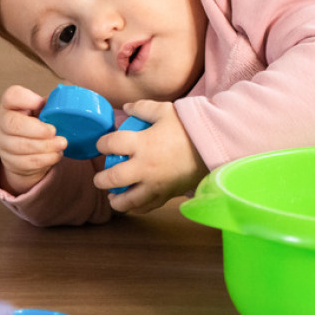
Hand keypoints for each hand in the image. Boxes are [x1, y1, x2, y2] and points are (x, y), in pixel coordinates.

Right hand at [0, 85, 67, 194]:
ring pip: (21, 146)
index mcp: (11, 106)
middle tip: (54, 131)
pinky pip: (27, 162)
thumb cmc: (36, 125)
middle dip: (37, 129)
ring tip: (62, 143)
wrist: (25, 152)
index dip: (25, 99)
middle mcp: (2, 123)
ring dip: (45, 146)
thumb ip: (50, 106)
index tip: (40, 103)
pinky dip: (46, 159)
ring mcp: (3, 144)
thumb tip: (69, 104)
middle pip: (12, 124)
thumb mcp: (41, 111)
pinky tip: (56, 154)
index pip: (11, 96)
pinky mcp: (10, 162)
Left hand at [93, 100, 207, 213]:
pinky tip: (133, 203)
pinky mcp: (167, 194)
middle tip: (100, 177)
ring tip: (113, 196)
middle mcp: (145, 167)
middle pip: (112, 178)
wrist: (214, 146)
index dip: (102, 144)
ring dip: (116, 200)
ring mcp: (156, 184)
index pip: (110, 144)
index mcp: (142, 144)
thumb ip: (143, 108)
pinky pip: (147, 207)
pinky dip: (137, 207)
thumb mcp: (165, 111)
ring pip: (127, 201)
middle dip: (101, 179)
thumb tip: (127, 108)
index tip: (103, 144)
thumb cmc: (190, 127)